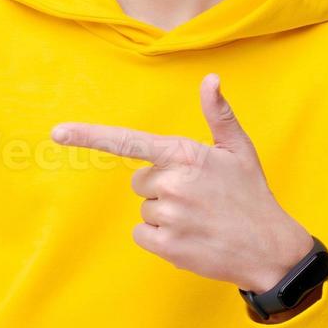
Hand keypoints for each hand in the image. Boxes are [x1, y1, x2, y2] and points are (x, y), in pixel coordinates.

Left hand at [50, 73, 313, 292]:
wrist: (271, 250)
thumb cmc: (252, 195)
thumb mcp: (239, 150)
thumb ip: (218, 114)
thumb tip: (210, 78)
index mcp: (183, 154)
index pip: (128, 142)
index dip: (89, 136)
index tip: (57, 132)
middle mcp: (171, 182)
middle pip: (140, 181)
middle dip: (162, 188)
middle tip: (197, 197)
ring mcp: (168, 215)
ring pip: (144, 209)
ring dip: (165, 215)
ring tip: (200, 219)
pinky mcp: (166, 245)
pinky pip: (142, 234)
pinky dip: (160, 239)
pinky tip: (191, 238)